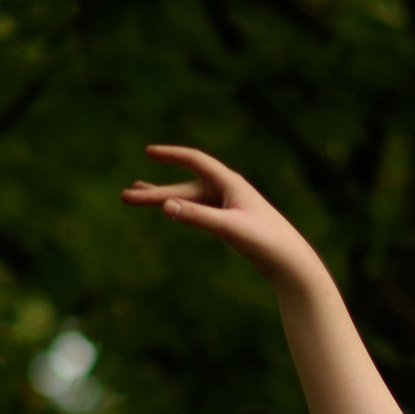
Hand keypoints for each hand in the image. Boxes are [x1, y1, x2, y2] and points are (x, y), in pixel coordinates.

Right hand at [120, 144, 308, 276]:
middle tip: (124, 196)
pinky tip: (169, 208)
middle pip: (184, 185)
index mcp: (230, 183)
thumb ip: (197, 216)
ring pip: (188, 198)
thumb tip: (165, 206)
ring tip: (136, 194)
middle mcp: (228, 190)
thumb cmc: (265, 241)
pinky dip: (179, 207)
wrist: (290, 261)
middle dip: (154, 191)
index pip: (195, 161)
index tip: (149, 152)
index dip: (171, 155)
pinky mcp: (230, 221)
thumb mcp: (228, 228)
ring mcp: (228, 206)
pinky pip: (197, 210)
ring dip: (162, 197)